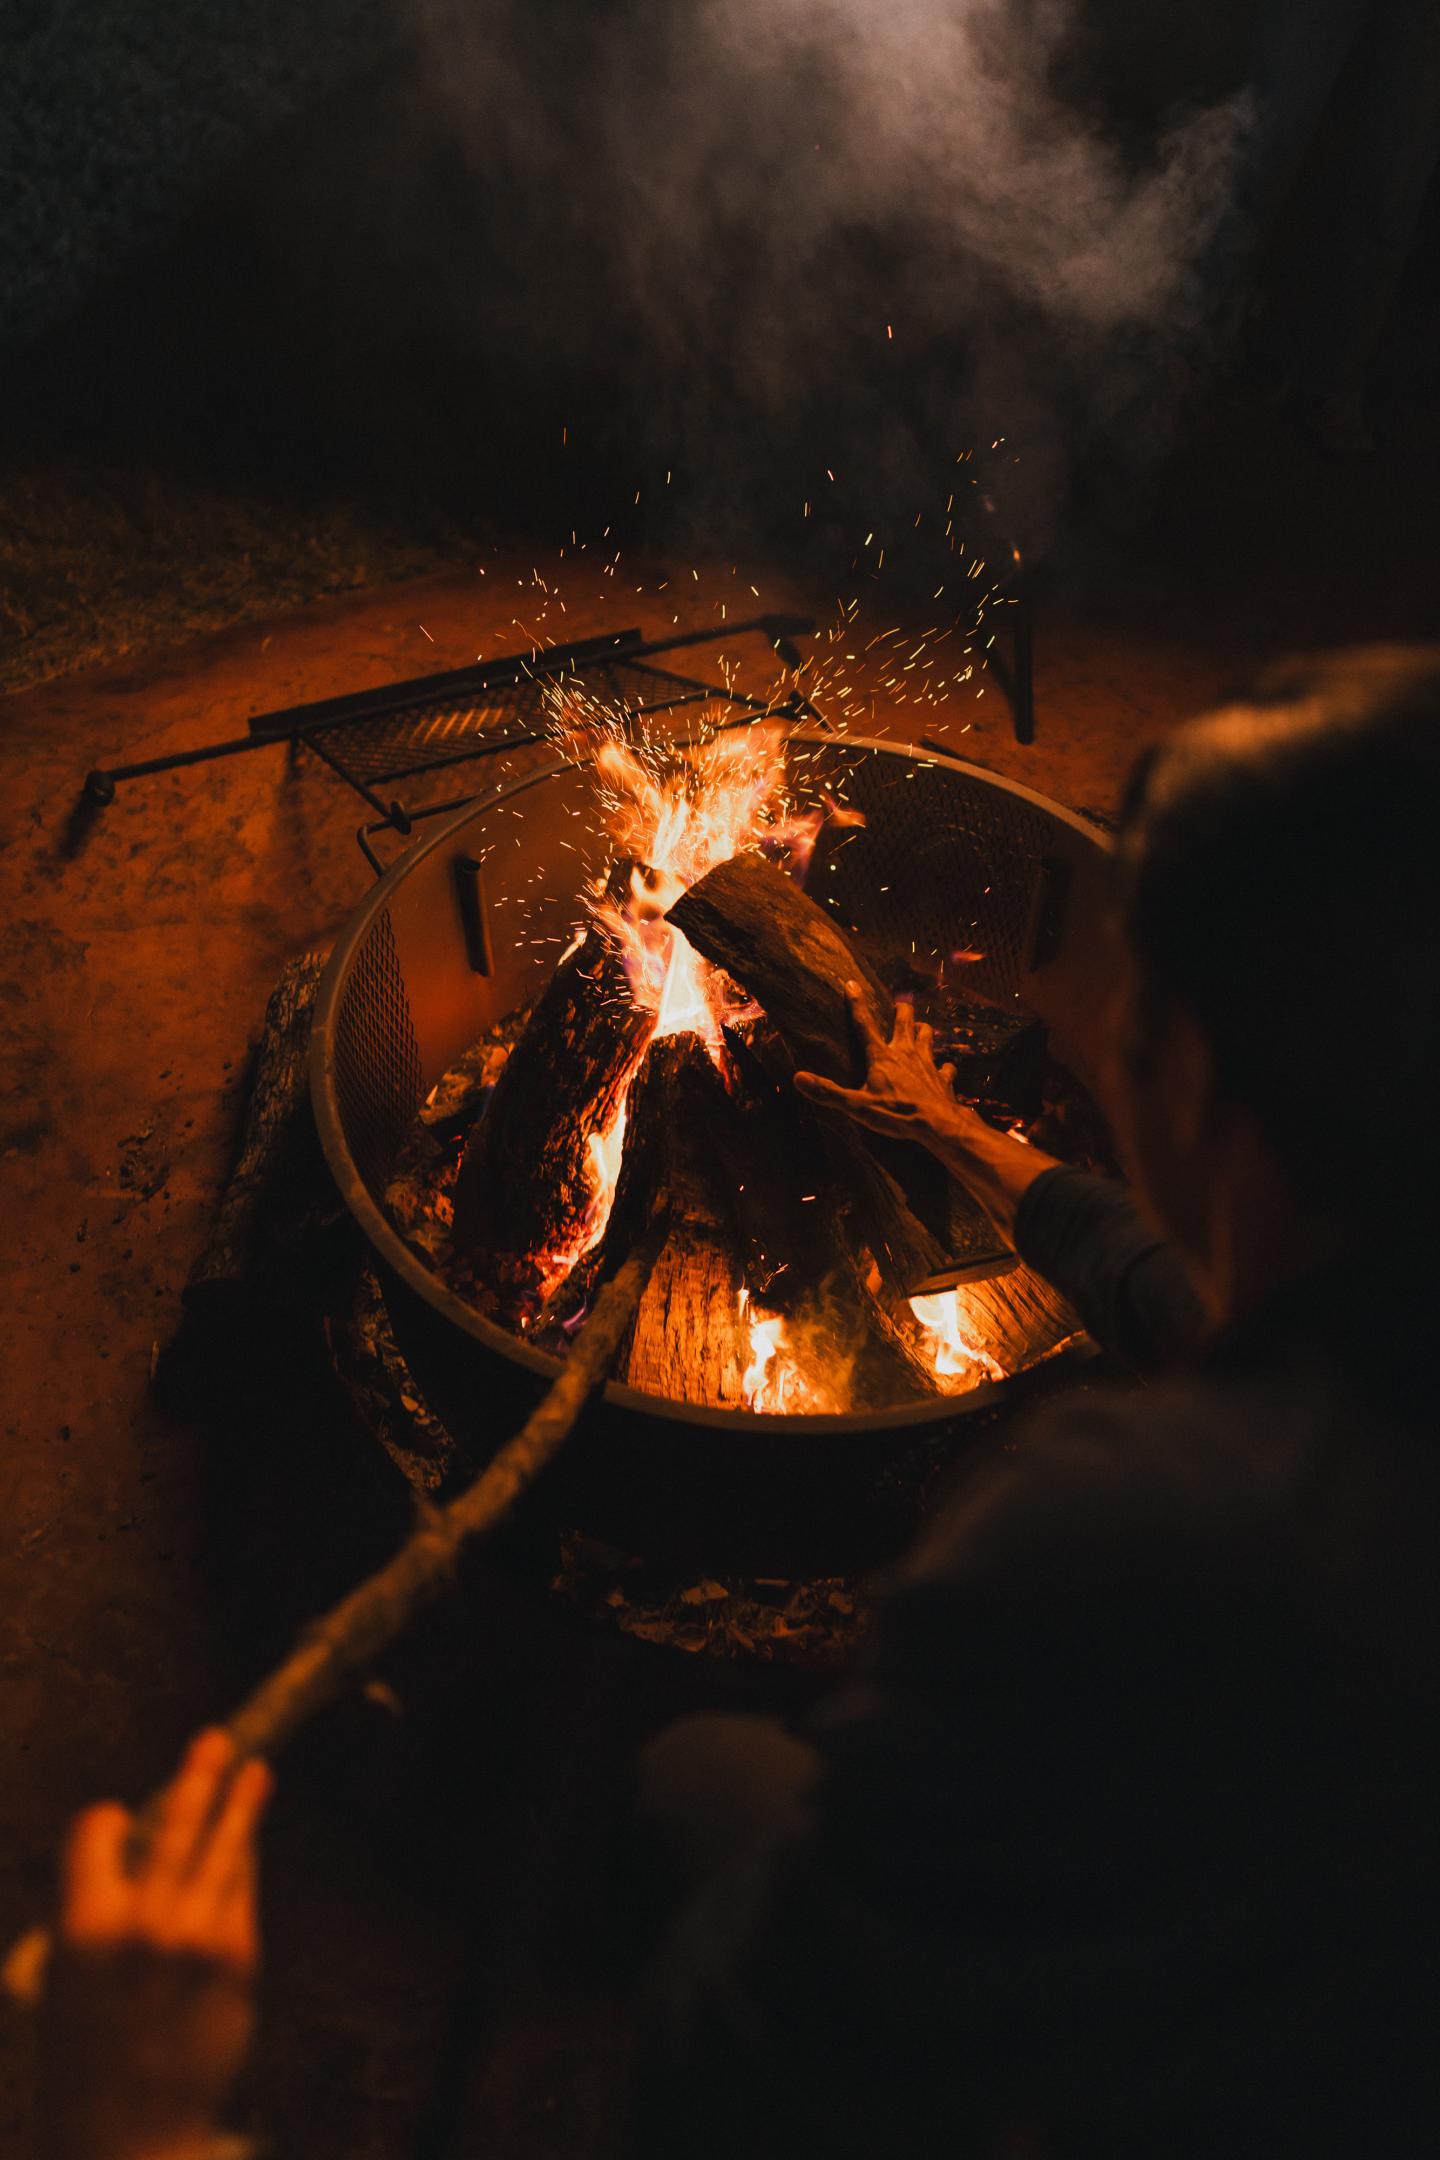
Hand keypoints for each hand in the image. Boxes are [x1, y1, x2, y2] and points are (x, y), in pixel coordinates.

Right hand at [41, 1729, 271, 2159]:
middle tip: (215, 1740)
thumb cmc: (84, 2061)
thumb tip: (131, 1863)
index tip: (117, 1819)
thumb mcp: (62, 1980)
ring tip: (257, 1772)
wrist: (129, 2135)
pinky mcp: (239, 1954)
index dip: (106, 1822)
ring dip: (242, 1805)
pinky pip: (242, 1891)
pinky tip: (249, 1845)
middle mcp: (145, 1919)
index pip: (98, 1831)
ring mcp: (198, 1933)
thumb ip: (92, 1916)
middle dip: (197, 1776)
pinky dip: (243, 1864)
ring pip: (225, 1848)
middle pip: (177, 1822)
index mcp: (84, 1923)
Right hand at [795, 983, 969, 1151]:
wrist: (937, 1124)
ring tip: (920, 1028)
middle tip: (899, 1006)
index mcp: (882, 1056)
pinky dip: (944, 1066)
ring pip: (928, 1035)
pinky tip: (943, 1069)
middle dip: (901, 1010)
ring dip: (923, 1030)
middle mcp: (906, 1052)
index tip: (851, 983)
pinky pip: (946, 1067)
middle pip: (905, 1020)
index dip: (856, 1003)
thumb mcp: (857, 1106)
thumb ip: (828, 1092)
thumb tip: (798, 1078)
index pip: (864, 1024)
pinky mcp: (943, 1078)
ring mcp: (928, 1063)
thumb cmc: (896, 1113)